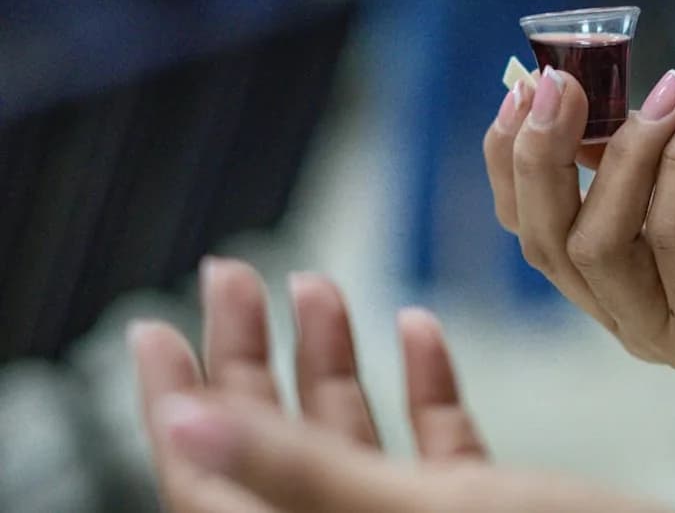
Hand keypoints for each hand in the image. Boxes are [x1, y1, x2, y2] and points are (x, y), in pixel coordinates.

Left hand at [129, 258, 665, 511]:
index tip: (154, 322)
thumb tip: (176, 423)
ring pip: (354, 440)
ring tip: (324, 287)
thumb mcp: (419, 509)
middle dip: (258, 352)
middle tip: (243, 271)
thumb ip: (299, 470)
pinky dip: (426, 386)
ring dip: (340, 358)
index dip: (173, 397)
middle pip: (279, 444)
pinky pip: (434, 450)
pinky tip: (423, 329)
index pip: (210, 478)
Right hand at [483, 68, 674, 475]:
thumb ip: (634, 134)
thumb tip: (562, 87)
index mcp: (618, 268)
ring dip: (627, 153)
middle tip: (561, 83)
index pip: (531, 223)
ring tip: (671, 90)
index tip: (527, 85)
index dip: (512, 156)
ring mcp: (671, 330)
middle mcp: (630, 310)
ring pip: (597, 246)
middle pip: (544, 241)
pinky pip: (673, 241)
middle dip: (540, 155)